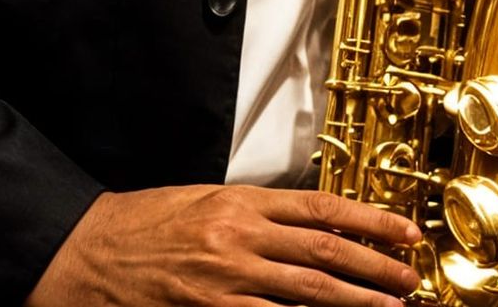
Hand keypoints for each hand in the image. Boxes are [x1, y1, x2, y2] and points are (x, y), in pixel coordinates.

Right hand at [27, 184, 420, 305]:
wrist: (87, 251)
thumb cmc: (143, 225)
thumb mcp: (206, 202)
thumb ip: (257, 214)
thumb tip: (309, 227)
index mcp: (243, 202)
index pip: (324, 208)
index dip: (371, 221)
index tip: (406, 232)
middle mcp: (242, 237)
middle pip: (326, 251)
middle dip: (375, 268)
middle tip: (410, 281)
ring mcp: (226, 279)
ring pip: (306, 290)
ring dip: (353, 302)